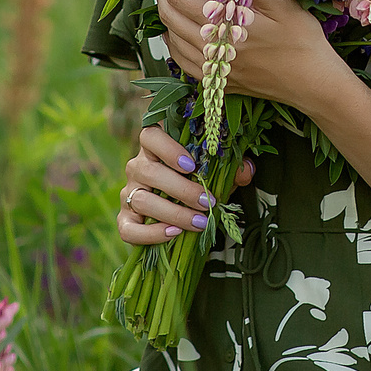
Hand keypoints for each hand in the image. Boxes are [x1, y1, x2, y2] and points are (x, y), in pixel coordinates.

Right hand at [117, 122, 257, 246]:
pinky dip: (150, 234)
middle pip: (148, 171)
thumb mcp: (216, 175)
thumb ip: (230, 170)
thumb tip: (246, 169)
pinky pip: (128, 229)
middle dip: (181, 189)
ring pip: (141, 200)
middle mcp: (137, 167)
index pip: (149, 136)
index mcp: (155, 148)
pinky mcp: (125, 219)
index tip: (191, 165)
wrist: (181, 214)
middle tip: (207, 202)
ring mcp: (128, 193)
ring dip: (173, 213)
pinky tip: (173, 234)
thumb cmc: (198, 185)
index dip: (167, 148)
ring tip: (199, 223)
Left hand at [152, 0, 338, 111]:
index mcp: (226, 28)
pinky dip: (172, 39)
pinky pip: (181, 60)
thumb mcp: (282, 3)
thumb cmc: (302, 41)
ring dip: (164, 12)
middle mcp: (212, 52)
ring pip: (170, 39)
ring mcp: (212, 71)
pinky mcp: (217, 83)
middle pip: (167, 17)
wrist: (314, 84)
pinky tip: (177, 28)